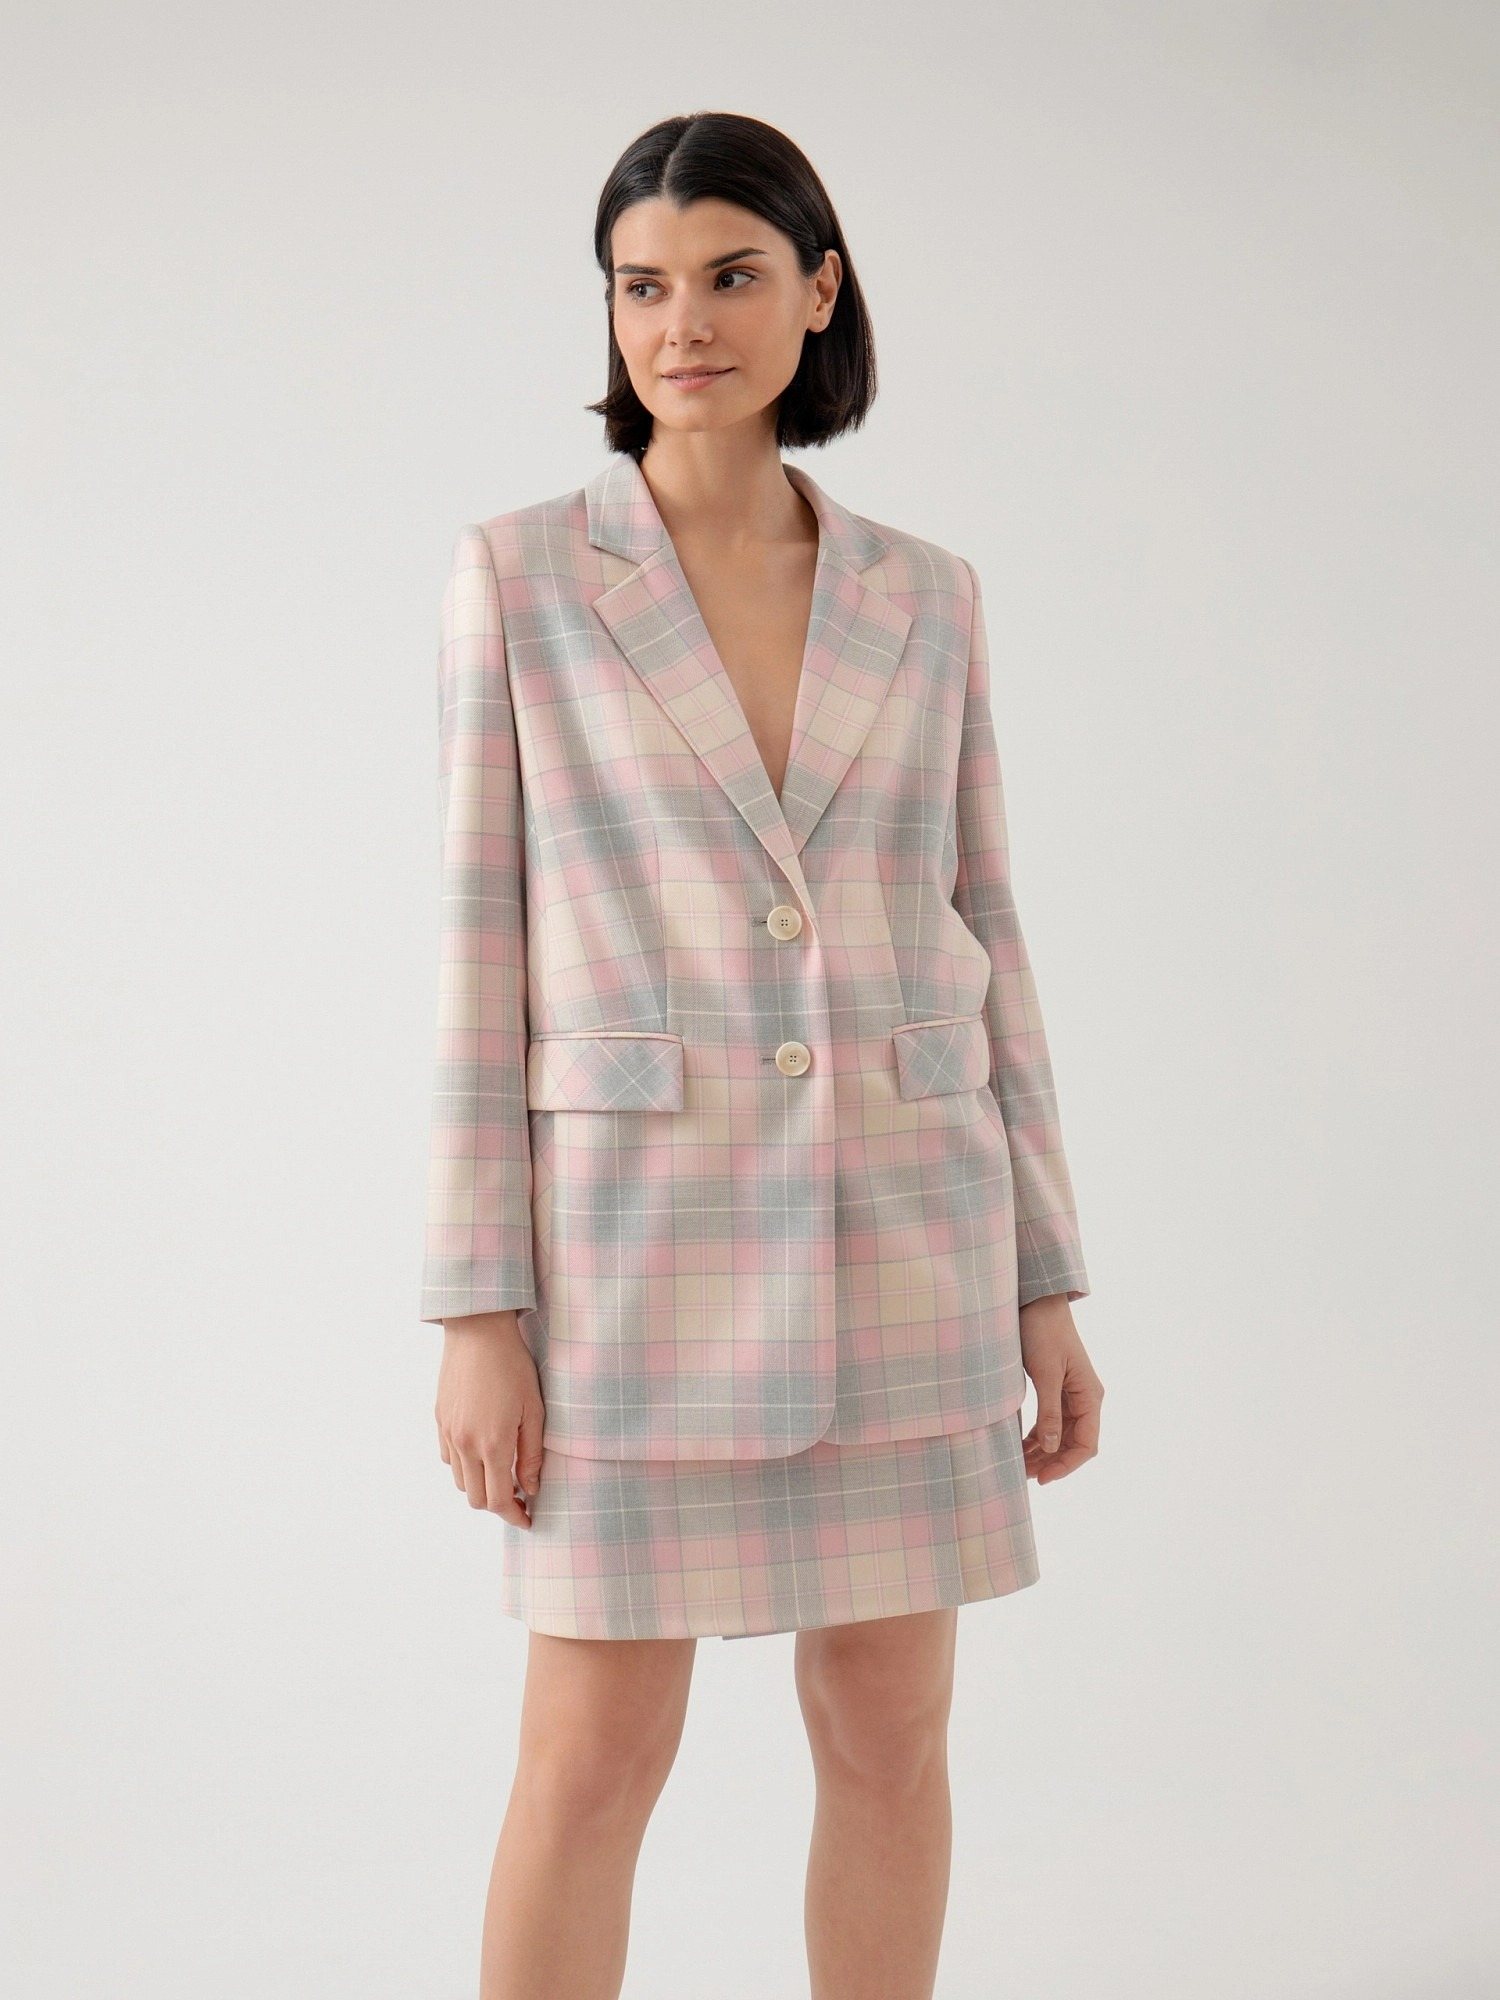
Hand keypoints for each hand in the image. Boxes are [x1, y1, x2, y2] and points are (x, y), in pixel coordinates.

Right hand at [435, 1311, 545, 1526]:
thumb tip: (531, 1488)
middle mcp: (465, 1444)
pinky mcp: (440, 1421)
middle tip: (520, 1495)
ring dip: (481, 1486)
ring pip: (460, 1482)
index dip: (514, 1516)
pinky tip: (482, 1452)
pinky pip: (449, 1459)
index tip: (528, 1518)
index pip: (499, 1500)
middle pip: (476, 1498)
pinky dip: (464, 1467)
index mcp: (492, 1444)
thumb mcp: (534, 1410)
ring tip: (502, 1473)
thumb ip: (531, 1454)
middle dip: (498, 1505)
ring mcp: (448, 1433)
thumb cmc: (512, 1367)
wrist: (478, 1332)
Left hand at [1018, 1294, 1102, 1483]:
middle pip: (1074, 1444)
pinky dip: (1037, 1437)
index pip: (1087, 1444)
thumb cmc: (1043, 1332)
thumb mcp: (1045, 1373)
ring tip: (1019, 1466)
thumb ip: (1049, 1412)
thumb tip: (1051, 1448)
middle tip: (1023, 1476)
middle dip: (1051, 1463)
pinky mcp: (1056, 1389)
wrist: (1037, 1302)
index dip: (1066, 1465)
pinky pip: (1050, 1422)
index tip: (1043, 1478)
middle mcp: (1084, 1398)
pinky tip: (1020, 1447)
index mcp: (1089, 1396)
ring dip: (1043, 1453)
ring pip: (1060, 1435)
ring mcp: (1070, 1395)